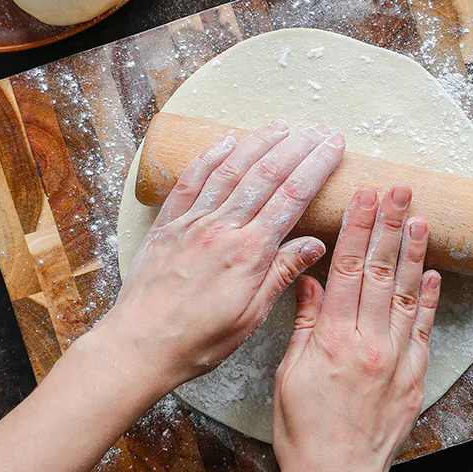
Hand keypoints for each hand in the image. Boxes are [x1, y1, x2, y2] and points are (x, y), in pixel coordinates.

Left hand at [97, 119, 345, 386]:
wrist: (139, 345)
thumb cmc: (197, 340)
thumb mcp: (251, 317)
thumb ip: (281, 274)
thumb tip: (315, 244)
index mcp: (248, 253)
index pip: (292, 197)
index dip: (316, 166)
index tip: (333, 146)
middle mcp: (221, 228)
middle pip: (266, 175)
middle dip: (296, 147)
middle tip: (318, 129)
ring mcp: (192, 223)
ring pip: (230, 170)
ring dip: (258, 143)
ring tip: (281, 126)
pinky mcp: (167, 225)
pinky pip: (191, 181)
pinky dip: (209, 157)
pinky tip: (226, 141)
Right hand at [273, 185, 440, 471]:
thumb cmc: (304, 431)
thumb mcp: (289, 375)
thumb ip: (304, 324)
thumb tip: (310, 280)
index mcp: (333, 340)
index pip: (348, 270)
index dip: (358, 229)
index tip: (364, 197)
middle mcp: (370, 343)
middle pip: (381, 273)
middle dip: (390, 227)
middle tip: (400, 191)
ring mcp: (397, 359)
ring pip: (408, 295)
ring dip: (414, 253)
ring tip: (420, 218)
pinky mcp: (414, 377)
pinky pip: (425, 330)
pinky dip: (430, 300)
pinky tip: (434, 274)